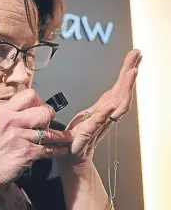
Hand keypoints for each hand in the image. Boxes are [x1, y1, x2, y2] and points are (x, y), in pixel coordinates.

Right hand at [0, 89, 72, 189]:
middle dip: (50, 118)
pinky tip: (63, 150)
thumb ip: (14, 114)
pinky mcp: (28, 152)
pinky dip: (59, 150)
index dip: (40, 102)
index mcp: (5, 111)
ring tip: (66, 138)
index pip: (29, 95)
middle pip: (43, 112)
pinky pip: (50, 149)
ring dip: (60, 137)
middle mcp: (12, 121)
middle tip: (49, 124)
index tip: (41, 109)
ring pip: (49, 132)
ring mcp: (20, 137)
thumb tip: (34, 108)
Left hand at [60, 49, 141, 165]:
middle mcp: (107, 114)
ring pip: (117, 104)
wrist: (73, 154)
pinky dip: (106, 113)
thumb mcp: (90, 114)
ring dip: (125, 88)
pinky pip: (99, 121)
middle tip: (137, 56)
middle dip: (130, 73)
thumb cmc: (80, 134)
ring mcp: (100, 122)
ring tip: (131, 73)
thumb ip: (101, 105)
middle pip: (122, 91)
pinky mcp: (89, 131)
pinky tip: (111, 105)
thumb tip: (110, 94)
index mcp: (105, 107)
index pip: (119, 86)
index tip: (135, 55)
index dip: (127, 71)